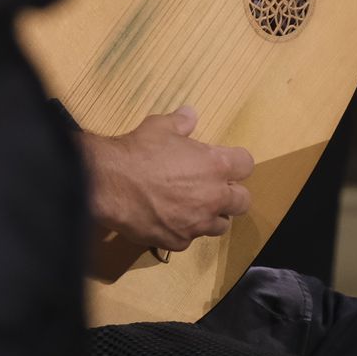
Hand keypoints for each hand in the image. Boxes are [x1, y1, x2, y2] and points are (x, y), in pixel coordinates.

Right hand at [80, 106, 253, 251]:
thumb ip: (181, 122)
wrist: (110, 184)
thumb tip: (190, 114)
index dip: (237, 163)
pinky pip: (189, 239)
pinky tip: (167, 220)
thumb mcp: (160, 126)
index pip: (246, 165)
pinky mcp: (178, 241)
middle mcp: (213, 197)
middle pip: (242, 201)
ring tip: (193, 207)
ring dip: (211, 216)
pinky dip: (182, 231)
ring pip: (220, 226)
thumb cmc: (138, 152)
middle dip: (232, 194)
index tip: (226, 162)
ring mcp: (197, 223)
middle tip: (214, 188)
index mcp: (216, 166)